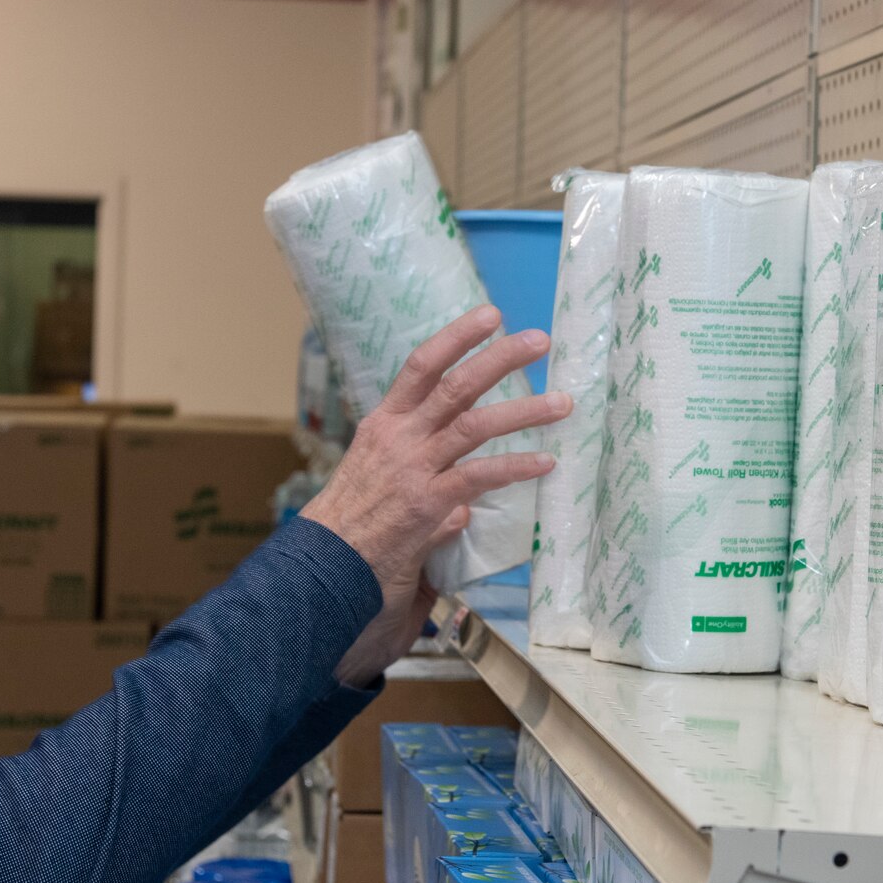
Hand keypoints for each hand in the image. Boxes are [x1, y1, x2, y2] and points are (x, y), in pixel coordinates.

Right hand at [303, 306, 571, 685]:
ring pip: (475, 424)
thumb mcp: (377, 490)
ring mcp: (413, 468)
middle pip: (456, 385)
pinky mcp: (427, 502)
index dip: (458, 337)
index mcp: (382, 424)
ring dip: (524, 411)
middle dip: (500, 358)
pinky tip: (546, 463)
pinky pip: (480, 476)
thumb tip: (463, 509)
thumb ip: (426, 491)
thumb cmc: (346, 530)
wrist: (320, 566)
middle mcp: (398, 437)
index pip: (422, 366)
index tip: (490, 316)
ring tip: (562, 403)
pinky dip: (517, 467)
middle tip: (539, 340)